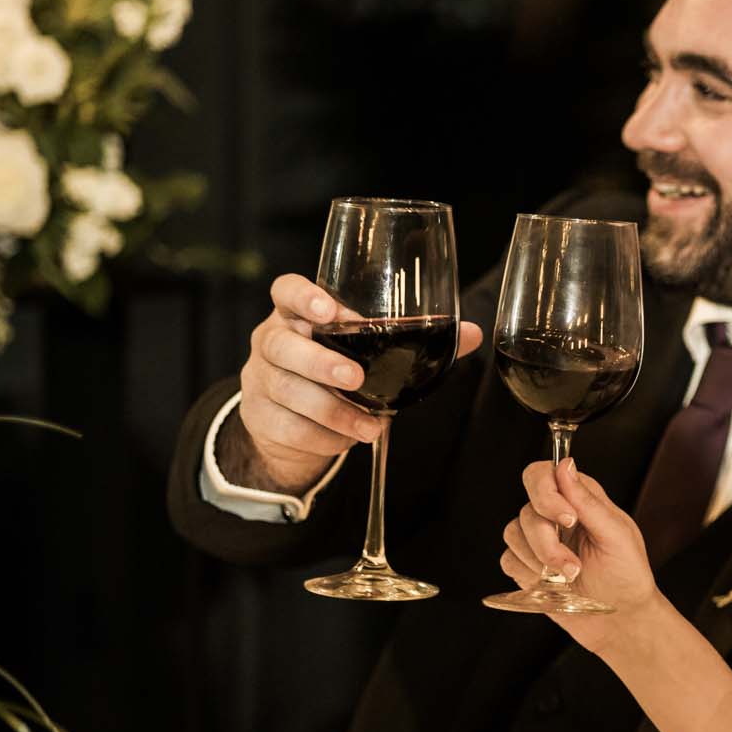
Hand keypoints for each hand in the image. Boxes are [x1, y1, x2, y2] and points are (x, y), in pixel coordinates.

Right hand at [226, 273, 482, 493]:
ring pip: (287, 390)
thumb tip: (471, 333)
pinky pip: (289, 427)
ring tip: (370, 427)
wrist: (290, 421)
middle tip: (355, 378)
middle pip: (282, 344)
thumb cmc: (337, 370)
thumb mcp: (367, 351)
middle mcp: (271, 340)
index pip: (286, 291)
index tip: (330, 311)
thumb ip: (413, 339)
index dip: (303, 297)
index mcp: (297, 315)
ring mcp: (260, 378)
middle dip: (320, 362)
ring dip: (332, 411)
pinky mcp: (259, 416)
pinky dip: (322, 438)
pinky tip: (348, 440)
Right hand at [500, 458, 664, 648]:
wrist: (622, 620)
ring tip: (569, 578)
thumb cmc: (628, 576)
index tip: (568, 519)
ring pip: (513, 533)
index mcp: (580, 499)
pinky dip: (528, 574)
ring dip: (540, 561)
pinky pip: (508, 560)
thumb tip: (566, 465)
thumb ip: (588, 501)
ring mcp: (539, 541)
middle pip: (527, 509)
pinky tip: (552, 585)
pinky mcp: (527, 566)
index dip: (546, 493)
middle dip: (547, 542)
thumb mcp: (617, 535)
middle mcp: (556, 516)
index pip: (543, 475)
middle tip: (572, 566)